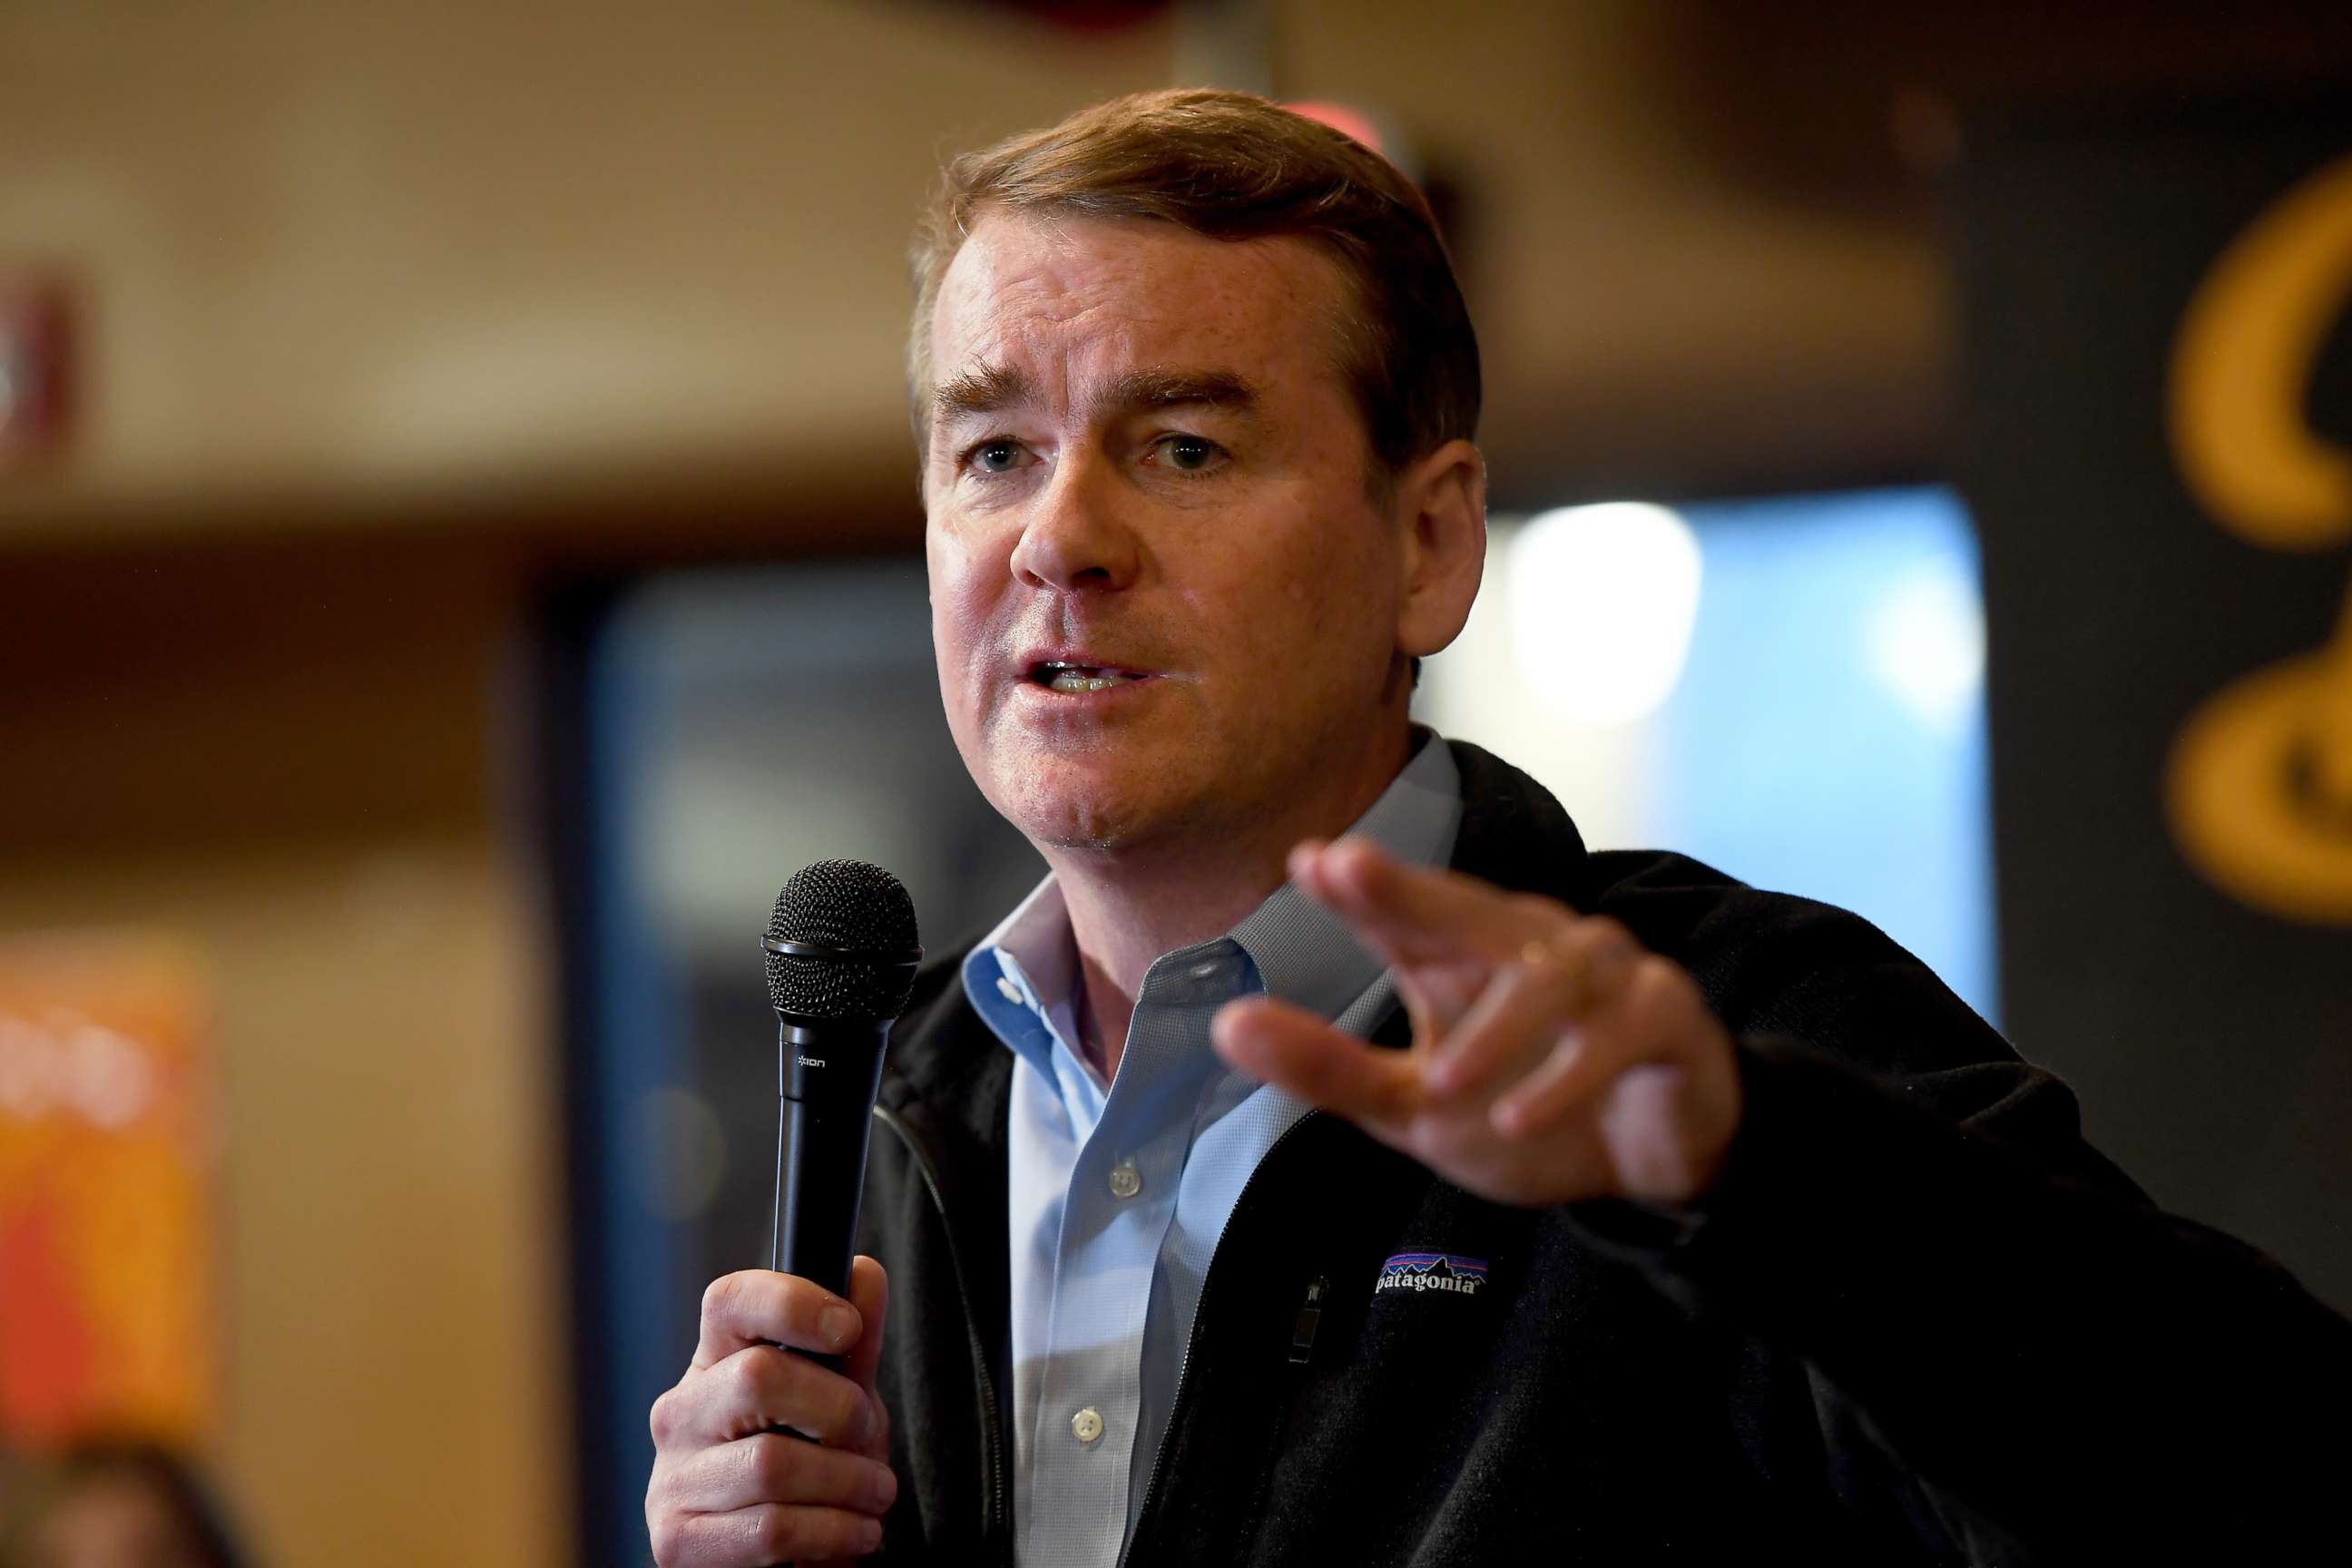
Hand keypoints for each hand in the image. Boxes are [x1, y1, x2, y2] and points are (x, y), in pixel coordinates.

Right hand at [647, 1258, 894, 1565]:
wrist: (779, 1557)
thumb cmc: (807, 1463)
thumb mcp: (838, 1399)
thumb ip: (852, 1345)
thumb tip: (863, 1273)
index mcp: (714, 1362)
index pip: (728, 1301)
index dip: (791, 1302)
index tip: (847, 1327)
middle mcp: (681, 1413)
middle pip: (758, 1377)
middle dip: (839, 1408)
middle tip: (868, 1436)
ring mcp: (671, 1478)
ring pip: (772, 1463)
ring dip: (849, 1483)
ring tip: (875, 1493)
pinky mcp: (677, 1542)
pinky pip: (770, 1530)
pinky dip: (833, 1533)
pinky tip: (855, 1532)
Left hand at [1211, 838, 1741, 1207]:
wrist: (1645, 1163)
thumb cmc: (1521, 1107)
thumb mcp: (1412, 1105)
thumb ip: (1327, 1067)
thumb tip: (1225, 1024)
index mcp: (1463, 954)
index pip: (1406, 909)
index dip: (1363, 885)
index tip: (1308, 860)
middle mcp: (1534, 945)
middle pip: (1473, 907)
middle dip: (1413, 890)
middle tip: (1351, 871)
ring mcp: (1606, 974)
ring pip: (1553, 977)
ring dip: (1498, 1032)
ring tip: (1443, 1085)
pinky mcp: (1664, 1017)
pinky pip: (1621, 1030)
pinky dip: (1571, 1073)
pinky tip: (1521, 1115)